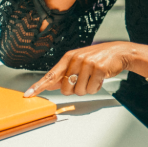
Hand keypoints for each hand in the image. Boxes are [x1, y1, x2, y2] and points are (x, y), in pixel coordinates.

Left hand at [24, 41, 147, 96]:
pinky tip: (100, 78)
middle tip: (84, 80)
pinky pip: (92, 89)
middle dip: (75, 89)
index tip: (29, 94)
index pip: (51, 75)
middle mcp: (76, 59)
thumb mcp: (78, 62)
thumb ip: (64, 73)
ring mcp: (87, 63)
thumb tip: (50, 84)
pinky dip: (96, 87)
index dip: (39, 86)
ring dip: (87, 89)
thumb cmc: (97, 58)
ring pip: (79, 90)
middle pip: (66, 88)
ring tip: (93, 78)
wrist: (118, 52)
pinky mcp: (99, 69)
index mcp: (68, 57)